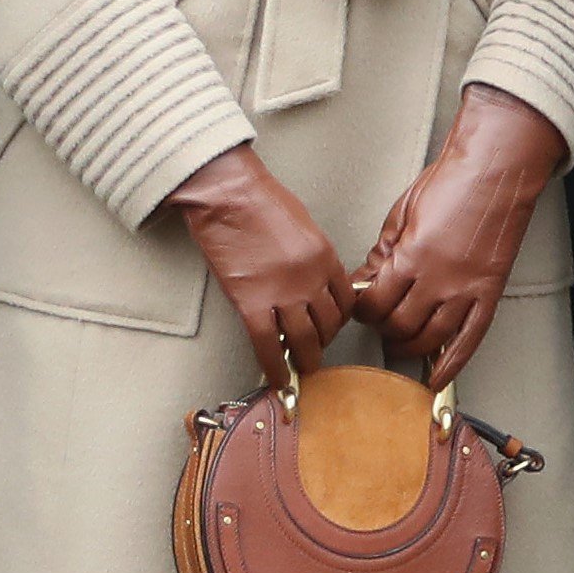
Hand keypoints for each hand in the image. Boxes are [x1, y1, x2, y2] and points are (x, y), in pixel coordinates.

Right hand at [163, 144, 352, 384]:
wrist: (227, 193)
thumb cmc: (260, 199)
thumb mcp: (303, 224)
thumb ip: (312, 256)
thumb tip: (311, 281)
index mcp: (325, 257)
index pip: (345, 301)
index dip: (339, 320)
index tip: (329, 326)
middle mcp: (311, 280)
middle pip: (328, 325)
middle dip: (324, 342)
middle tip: (315, 349)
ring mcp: (282, 293)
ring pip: (304, 340)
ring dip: (306, 359)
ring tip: (302, 368)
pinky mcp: (251, 302)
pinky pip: (267, 344)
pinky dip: (273, 366)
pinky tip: (275, 379)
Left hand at [350, 87, 565, 389]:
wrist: (496, 169)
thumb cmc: (450, 182)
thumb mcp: (402, 212)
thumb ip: (384, 250)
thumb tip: (368, 277)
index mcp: (411, 257)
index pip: (375, 302)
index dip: (363, 309)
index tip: (362, 306)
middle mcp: (438, 280)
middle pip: (399, 325)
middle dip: (383, 328)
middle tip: (380, 321)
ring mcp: (466, 290)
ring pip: (430, 338)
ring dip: (409, 346)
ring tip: (401, 341)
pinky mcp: (489, 293)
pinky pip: (469, 340)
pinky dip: (452, 364)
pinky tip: (437, 377)